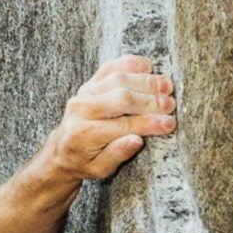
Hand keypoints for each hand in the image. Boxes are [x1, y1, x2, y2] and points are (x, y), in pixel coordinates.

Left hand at [37, 56, 176, 182]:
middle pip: (121, 98)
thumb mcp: (100, 169)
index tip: (169, 124)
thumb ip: (118, 154)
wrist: (62, 149)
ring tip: (166, 86)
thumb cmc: (84, 161)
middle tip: (170, 104)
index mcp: (84, 133)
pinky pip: (109, 67)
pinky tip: (147, 66)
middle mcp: (81, 109)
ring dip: (144, 82)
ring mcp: (84, 92)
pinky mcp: (89, 83)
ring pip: (118, 79)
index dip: (149, 123)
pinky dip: (129, 64)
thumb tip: (137, 140)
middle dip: (149, 101)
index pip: (123, 125)